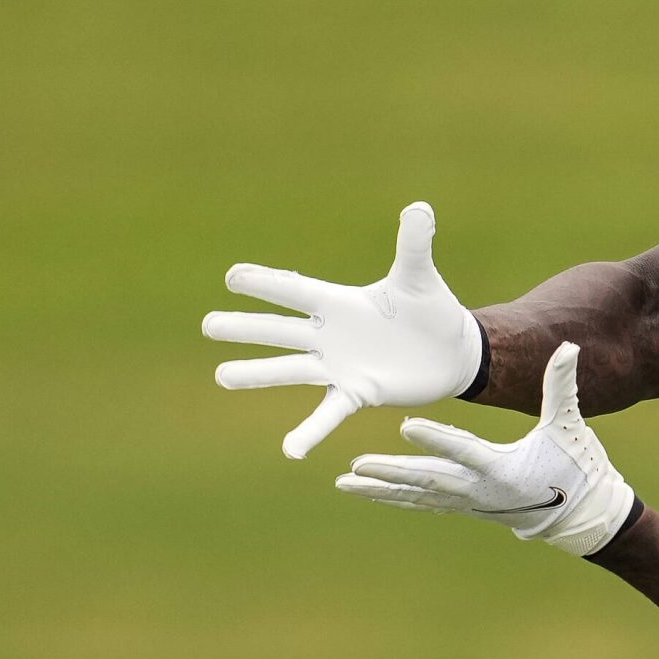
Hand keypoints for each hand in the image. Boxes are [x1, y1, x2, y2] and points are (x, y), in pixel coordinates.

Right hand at [205, 201, 483, 458]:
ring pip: (290, 369)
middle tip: (208, 324)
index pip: (296, 290)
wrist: (450, 353)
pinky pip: (327, 414)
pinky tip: (290, 450)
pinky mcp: (356, 393)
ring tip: (222, 377)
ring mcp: (338, 366)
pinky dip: (308, 432)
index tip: (232, 276)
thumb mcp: (419, 276)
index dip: (267, 283)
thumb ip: (413, 244)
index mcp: (339, 302)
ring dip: (258, 373)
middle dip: (247, 327)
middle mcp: (330, 335)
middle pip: (280, 329)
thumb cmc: (430, 310)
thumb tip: (420, 208)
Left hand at [334, 342, 638, 557]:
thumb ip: (561, 387)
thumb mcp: (570, 425)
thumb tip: (568, 347)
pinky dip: (391, 496)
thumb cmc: (575, 466)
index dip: (437, 439)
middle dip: (391, 473)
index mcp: (504, 467)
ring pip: (416, 495)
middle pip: (428, 479)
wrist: (578, 513)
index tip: (407, 428)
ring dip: (380, 489)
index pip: (465, 451)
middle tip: (357, 466)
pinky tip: (363, 490)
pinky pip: (419, 501)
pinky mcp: (461, 505)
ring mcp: (468, 501)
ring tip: (345, 481)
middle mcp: (480, 490)